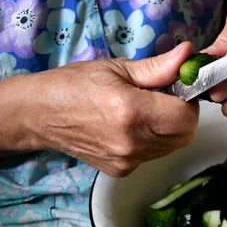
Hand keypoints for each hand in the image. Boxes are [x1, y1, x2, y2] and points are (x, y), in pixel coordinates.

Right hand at [30, 42, 198, 176]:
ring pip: (171, 147)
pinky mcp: (121, 170)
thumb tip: (188, 56)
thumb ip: (157, 67)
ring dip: (168, 130)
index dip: (188, 101)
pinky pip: (152, 156)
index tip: (177, 90)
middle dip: (183, 117)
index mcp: (132, 112)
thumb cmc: (73, 85)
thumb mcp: (116, 68)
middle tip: (164, 99)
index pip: (187, 117)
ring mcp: (126, 160)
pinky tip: (131, 128)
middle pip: (184, 136)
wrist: (38, 115)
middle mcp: (132, 142)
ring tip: (145, 112)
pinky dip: (151, 142)